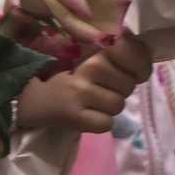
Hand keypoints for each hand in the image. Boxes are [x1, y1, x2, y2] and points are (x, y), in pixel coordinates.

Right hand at [14, 33, 154, 133]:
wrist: (31, 98)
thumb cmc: (64, 78)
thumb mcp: (86, 60)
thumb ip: (110, 58)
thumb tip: (144, 65)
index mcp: (92, 51)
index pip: (130, 52)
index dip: (141, 66)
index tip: (137, 73)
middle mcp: (88, 69)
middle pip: (127, 84)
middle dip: (121, 90)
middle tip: (103, 90)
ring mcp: (81, 93)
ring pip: (118, 105)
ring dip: (110, 108)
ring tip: (94, 103)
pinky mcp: (75, 117)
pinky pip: (107, 123)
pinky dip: (101, 122)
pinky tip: (88, 115)